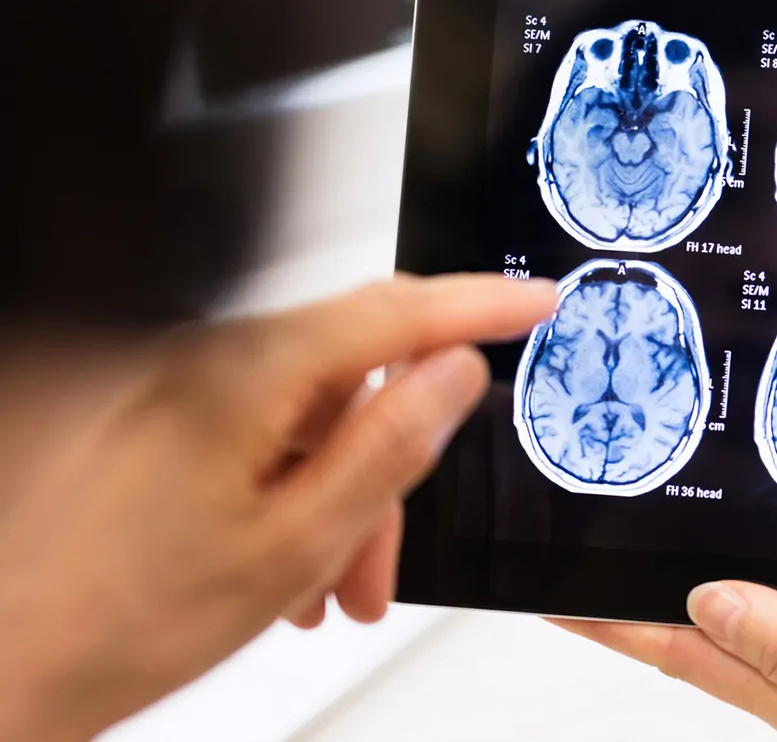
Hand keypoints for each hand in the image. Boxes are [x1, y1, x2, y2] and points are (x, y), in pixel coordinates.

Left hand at [0, 274, 555, 741]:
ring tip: (323, 593)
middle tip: (385, 562)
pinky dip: (290, 494)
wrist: (15, 662)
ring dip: (337, 500)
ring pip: (309, 419)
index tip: (536, 301)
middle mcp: (203, 363)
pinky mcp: (159, 419)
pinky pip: (259, 435)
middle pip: (351, 380)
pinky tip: (281, 571)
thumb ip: (390, 444)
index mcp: (243, 375)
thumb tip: (454, 370)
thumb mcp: (299, 540)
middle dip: (389, 467)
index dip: (479, 305)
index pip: (393, 312)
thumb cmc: (124, 618)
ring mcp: (175, 389)